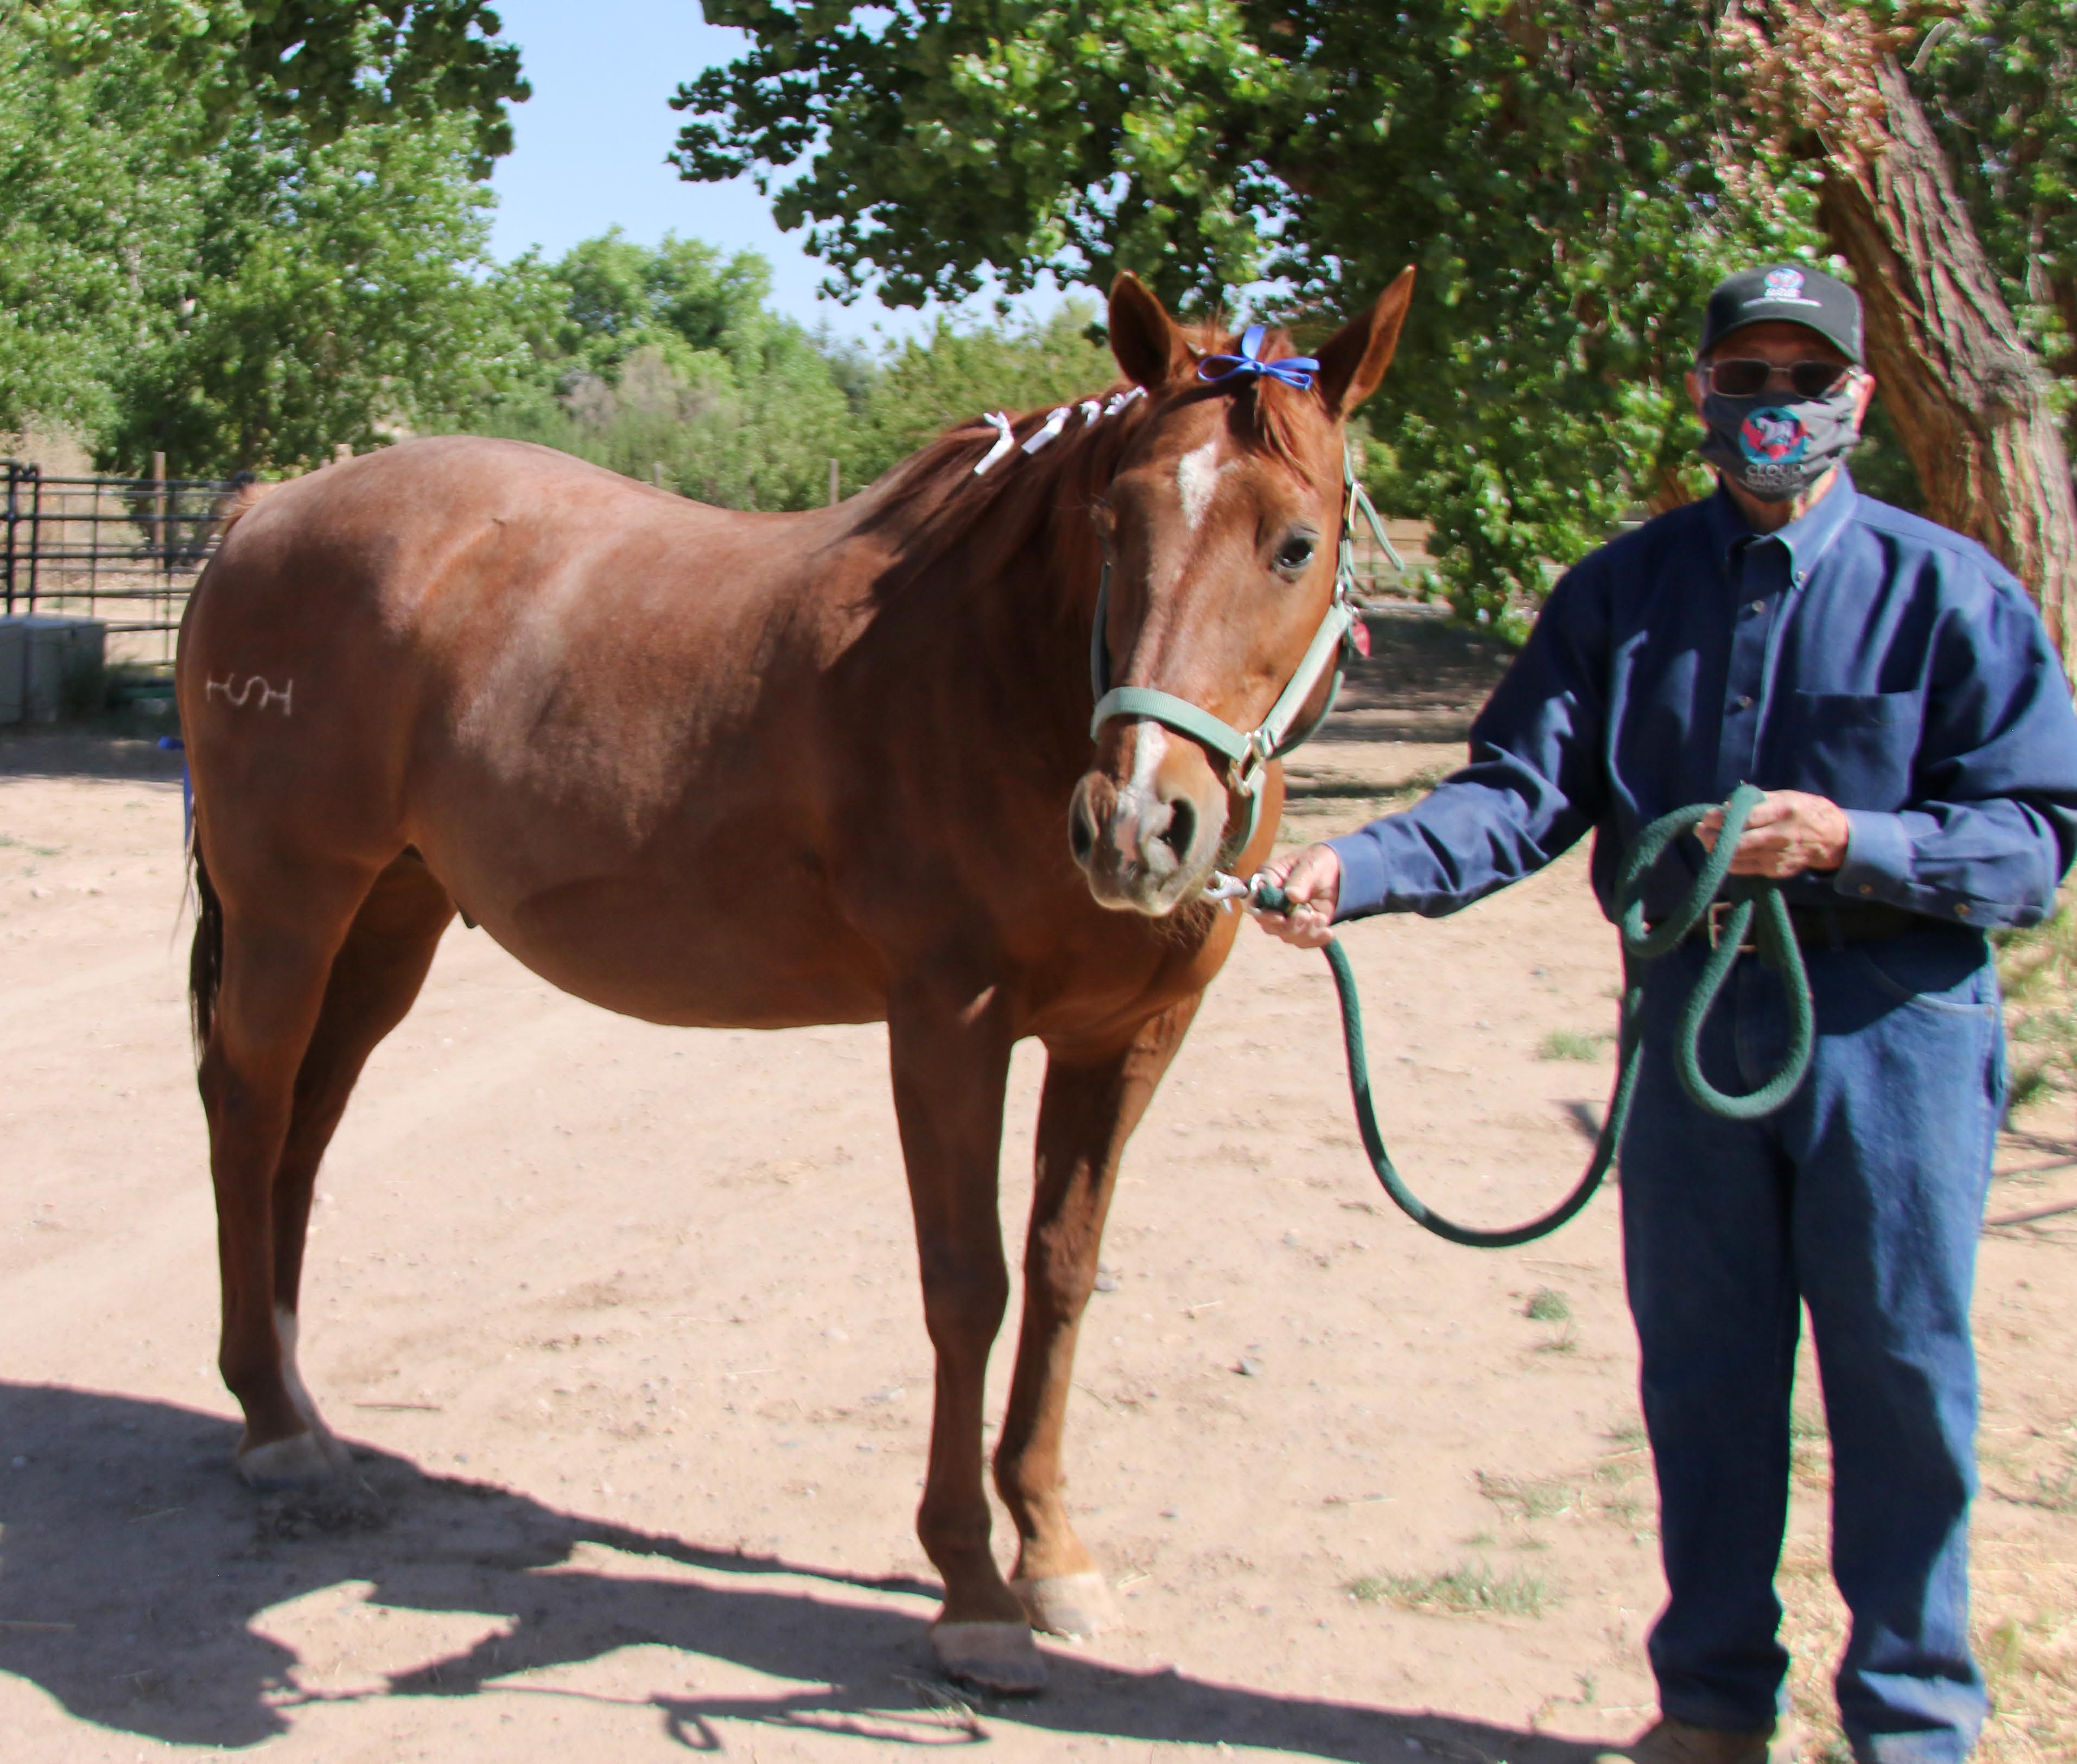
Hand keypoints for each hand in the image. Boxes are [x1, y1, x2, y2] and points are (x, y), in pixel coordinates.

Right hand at [1250, 843, 1340, 946]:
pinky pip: (1301, 941)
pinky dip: (1315, 940)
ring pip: (1285, 935)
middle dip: (1289, 925)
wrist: (1336, 872)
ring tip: (1322, 918)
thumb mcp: (1310, 865)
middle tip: (1307, 915)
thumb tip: (1292, 895)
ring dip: (1304, 932)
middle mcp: (1271, 902)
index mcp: (1267, 881)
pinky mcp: (1300, 927)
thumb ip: (1300, 879)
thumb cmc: (1317, 862)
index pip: (1253, 902)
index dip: (1263, 914)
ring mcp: (1285, 917)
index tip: (1281, 917)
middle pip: (1268, 925)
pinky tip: (1328, 932)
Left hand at [1695, 789, 1850, 876]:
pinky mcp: (1776, 871)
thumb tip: (1726, 806)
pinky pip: (1746, 868)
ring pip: (1738, 858)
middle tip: (1699, 830)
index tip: (1706, 816)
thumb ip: (1755, 801)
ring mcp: (1779, 857)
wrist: (1833, 838)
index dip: (1723, 819)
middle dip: (1714, 837)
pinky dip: (1730, 861)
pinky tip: (1722, 852)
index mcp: (1784, 812)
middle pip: (1739, 842)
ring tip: (1706, 840)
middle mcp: (1781, 836)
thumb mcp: (1785, 797)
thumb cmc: (1803, 811)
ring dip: (1717, 850)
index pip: (1747, 818)